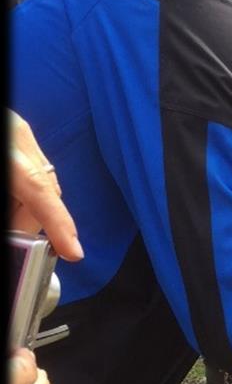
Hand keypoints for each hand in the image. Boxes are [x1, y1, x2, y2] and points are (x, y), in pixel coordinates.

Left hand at [9, 110, 82, 260]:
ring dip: (24, 209)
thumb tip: (12, 232)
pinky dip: (20, 192)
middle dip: (30, 224)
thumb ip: (4, 203)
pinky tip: (8, 200)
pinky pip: (29, 170)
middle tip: (14, 244)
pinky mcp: (13, 132)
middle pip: (43, 191)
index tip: (72, 252)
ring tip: (9, 222)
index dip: (59, 224)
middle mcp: (18, 136)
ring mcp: (18, 132)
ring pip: (39, 183)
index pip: (40, 192)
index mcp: (8, 149)